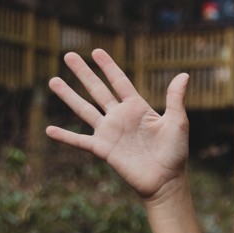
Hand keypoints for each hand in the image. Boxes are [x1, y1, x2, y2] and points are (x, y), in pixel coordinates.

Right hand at [46, 50, 189, 201]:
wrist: (166, 180)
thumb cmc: (175, 152)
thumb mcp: (178, 122)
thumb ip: (175, 99)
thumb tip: (184, 74)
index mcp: (137, 107)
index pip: (119, 81)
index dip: (108, 66)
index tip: (96, 51)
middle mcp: (120, 117)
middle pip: (97, 90)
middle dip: (83, 73)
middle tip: (68, 55)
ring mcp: (109, 132)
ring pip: (84, 109)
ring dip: (68, 96)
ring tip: (52, 81)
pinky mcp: (103, 149)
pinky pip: (80, 141)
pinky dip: (65, 136)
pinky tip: (49, 130)